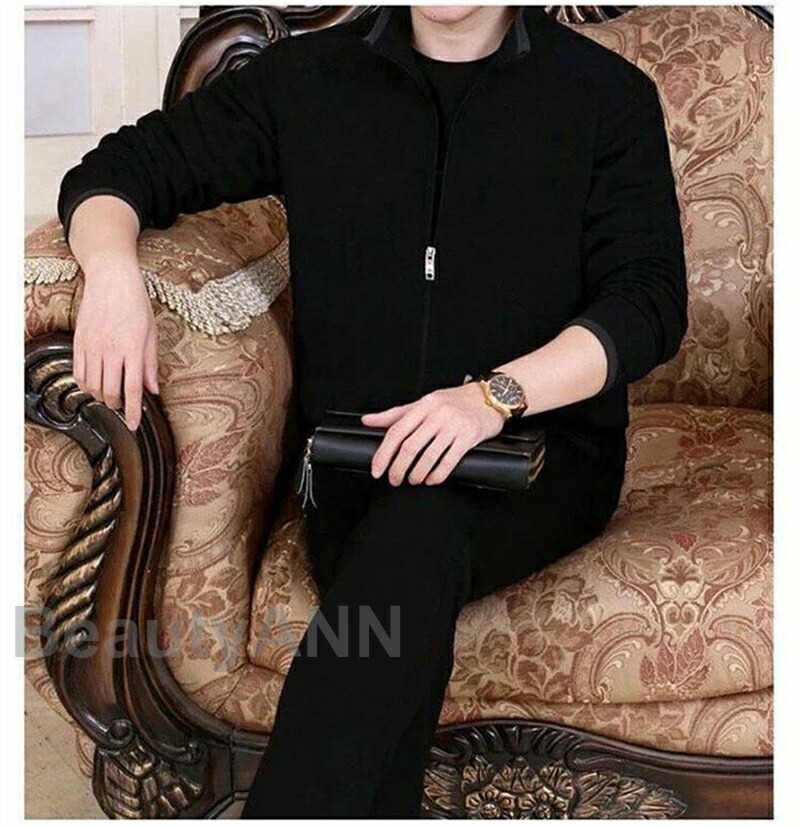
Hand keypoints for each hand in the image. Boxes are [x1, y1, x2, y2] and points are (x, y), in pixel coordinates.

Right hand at [73, 263, 159, 431]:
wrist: (112, 278)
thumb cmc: (136, 303)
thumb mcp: (151, 333)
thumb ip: (151, 363)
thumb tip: (153, 390)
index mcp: (133, 348)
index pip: (132, 388)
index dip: (133, 411)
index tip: (133, 425)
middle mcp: (111, 349)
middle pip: (110, 391)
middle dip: (116, 406)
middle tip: (122, 408)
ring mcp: (92, 345)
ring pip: (92, 385)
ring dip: (101, 397)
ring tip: (109, 396)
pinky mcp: (79, 341)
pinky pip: (78, 372)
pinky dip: (85, 385)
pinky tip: (93, 385)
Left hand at [361, 382, 506, 485]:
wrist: (489, 397)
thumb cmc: (454, 400)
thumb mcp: (423, 403)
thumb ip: (395, 414)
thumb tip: (368, 421)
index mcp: (423, 405)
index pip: (396, 431)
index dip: (383, 453)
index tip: (377, 469)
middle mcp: (437, 414)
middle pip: (410, 446)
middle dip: (398, 468)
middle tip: (394, 479)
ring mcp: (454, 425)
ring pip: (429, 456)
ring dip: (417, 473)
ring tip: (413, 480)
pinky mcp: (469, 437)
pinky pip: (449, 460)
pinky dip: (437, 474)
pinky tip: (431, 479)